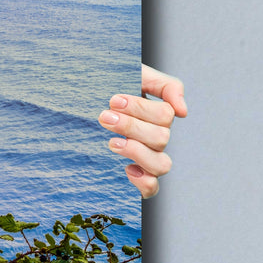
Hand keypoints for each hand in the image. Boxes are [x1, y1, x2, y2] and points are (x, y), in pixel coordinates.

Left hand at [100, 64, 186, 198]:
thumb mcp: (135, 74)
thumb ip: (166, 85)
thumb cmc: (107, 83)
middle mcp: (155, 136)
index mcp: (157, 114)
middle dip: (131, 126)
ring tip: (112, 142)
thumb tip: (183, 112)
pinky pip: (152, 188)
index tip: (113, 100)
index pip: (165, 116)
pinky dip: (144, 182)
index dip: (140, 109)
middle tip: (104, 117)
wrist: (79, 96)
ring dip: (137, 152)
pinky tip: (126, 169)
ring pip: (162, 164)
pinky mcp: (134, 174)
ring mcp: (146, 156)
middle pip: (161, 138)